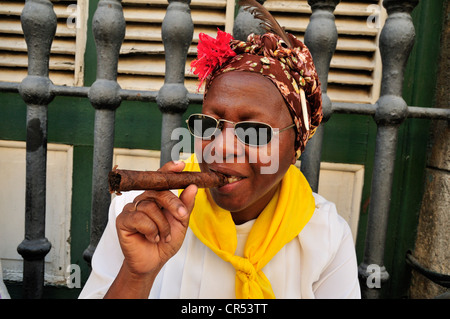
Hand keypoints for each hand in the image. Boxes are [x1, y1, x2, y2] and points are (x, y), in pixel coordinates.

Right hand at [115, 161, 197, 276]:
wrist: (153, 262)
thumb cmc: (165, 242)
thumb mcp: (181, 223)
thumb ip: (186, 205)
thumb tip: (192, 187)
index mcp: (157, 197)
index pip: (161, 179)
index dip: (170, 169)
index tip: (181, 165)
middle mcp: (143, 199)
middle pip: (158, 191)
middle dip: (173, 204)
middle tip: (181, 216)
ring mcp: (132, 208)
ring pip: (150, 207)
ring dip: (162, 225)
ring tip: (163, 236)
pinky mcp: (123, 220)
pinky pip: (139, 218)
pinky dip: (150, 230)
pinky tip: (151, 237)